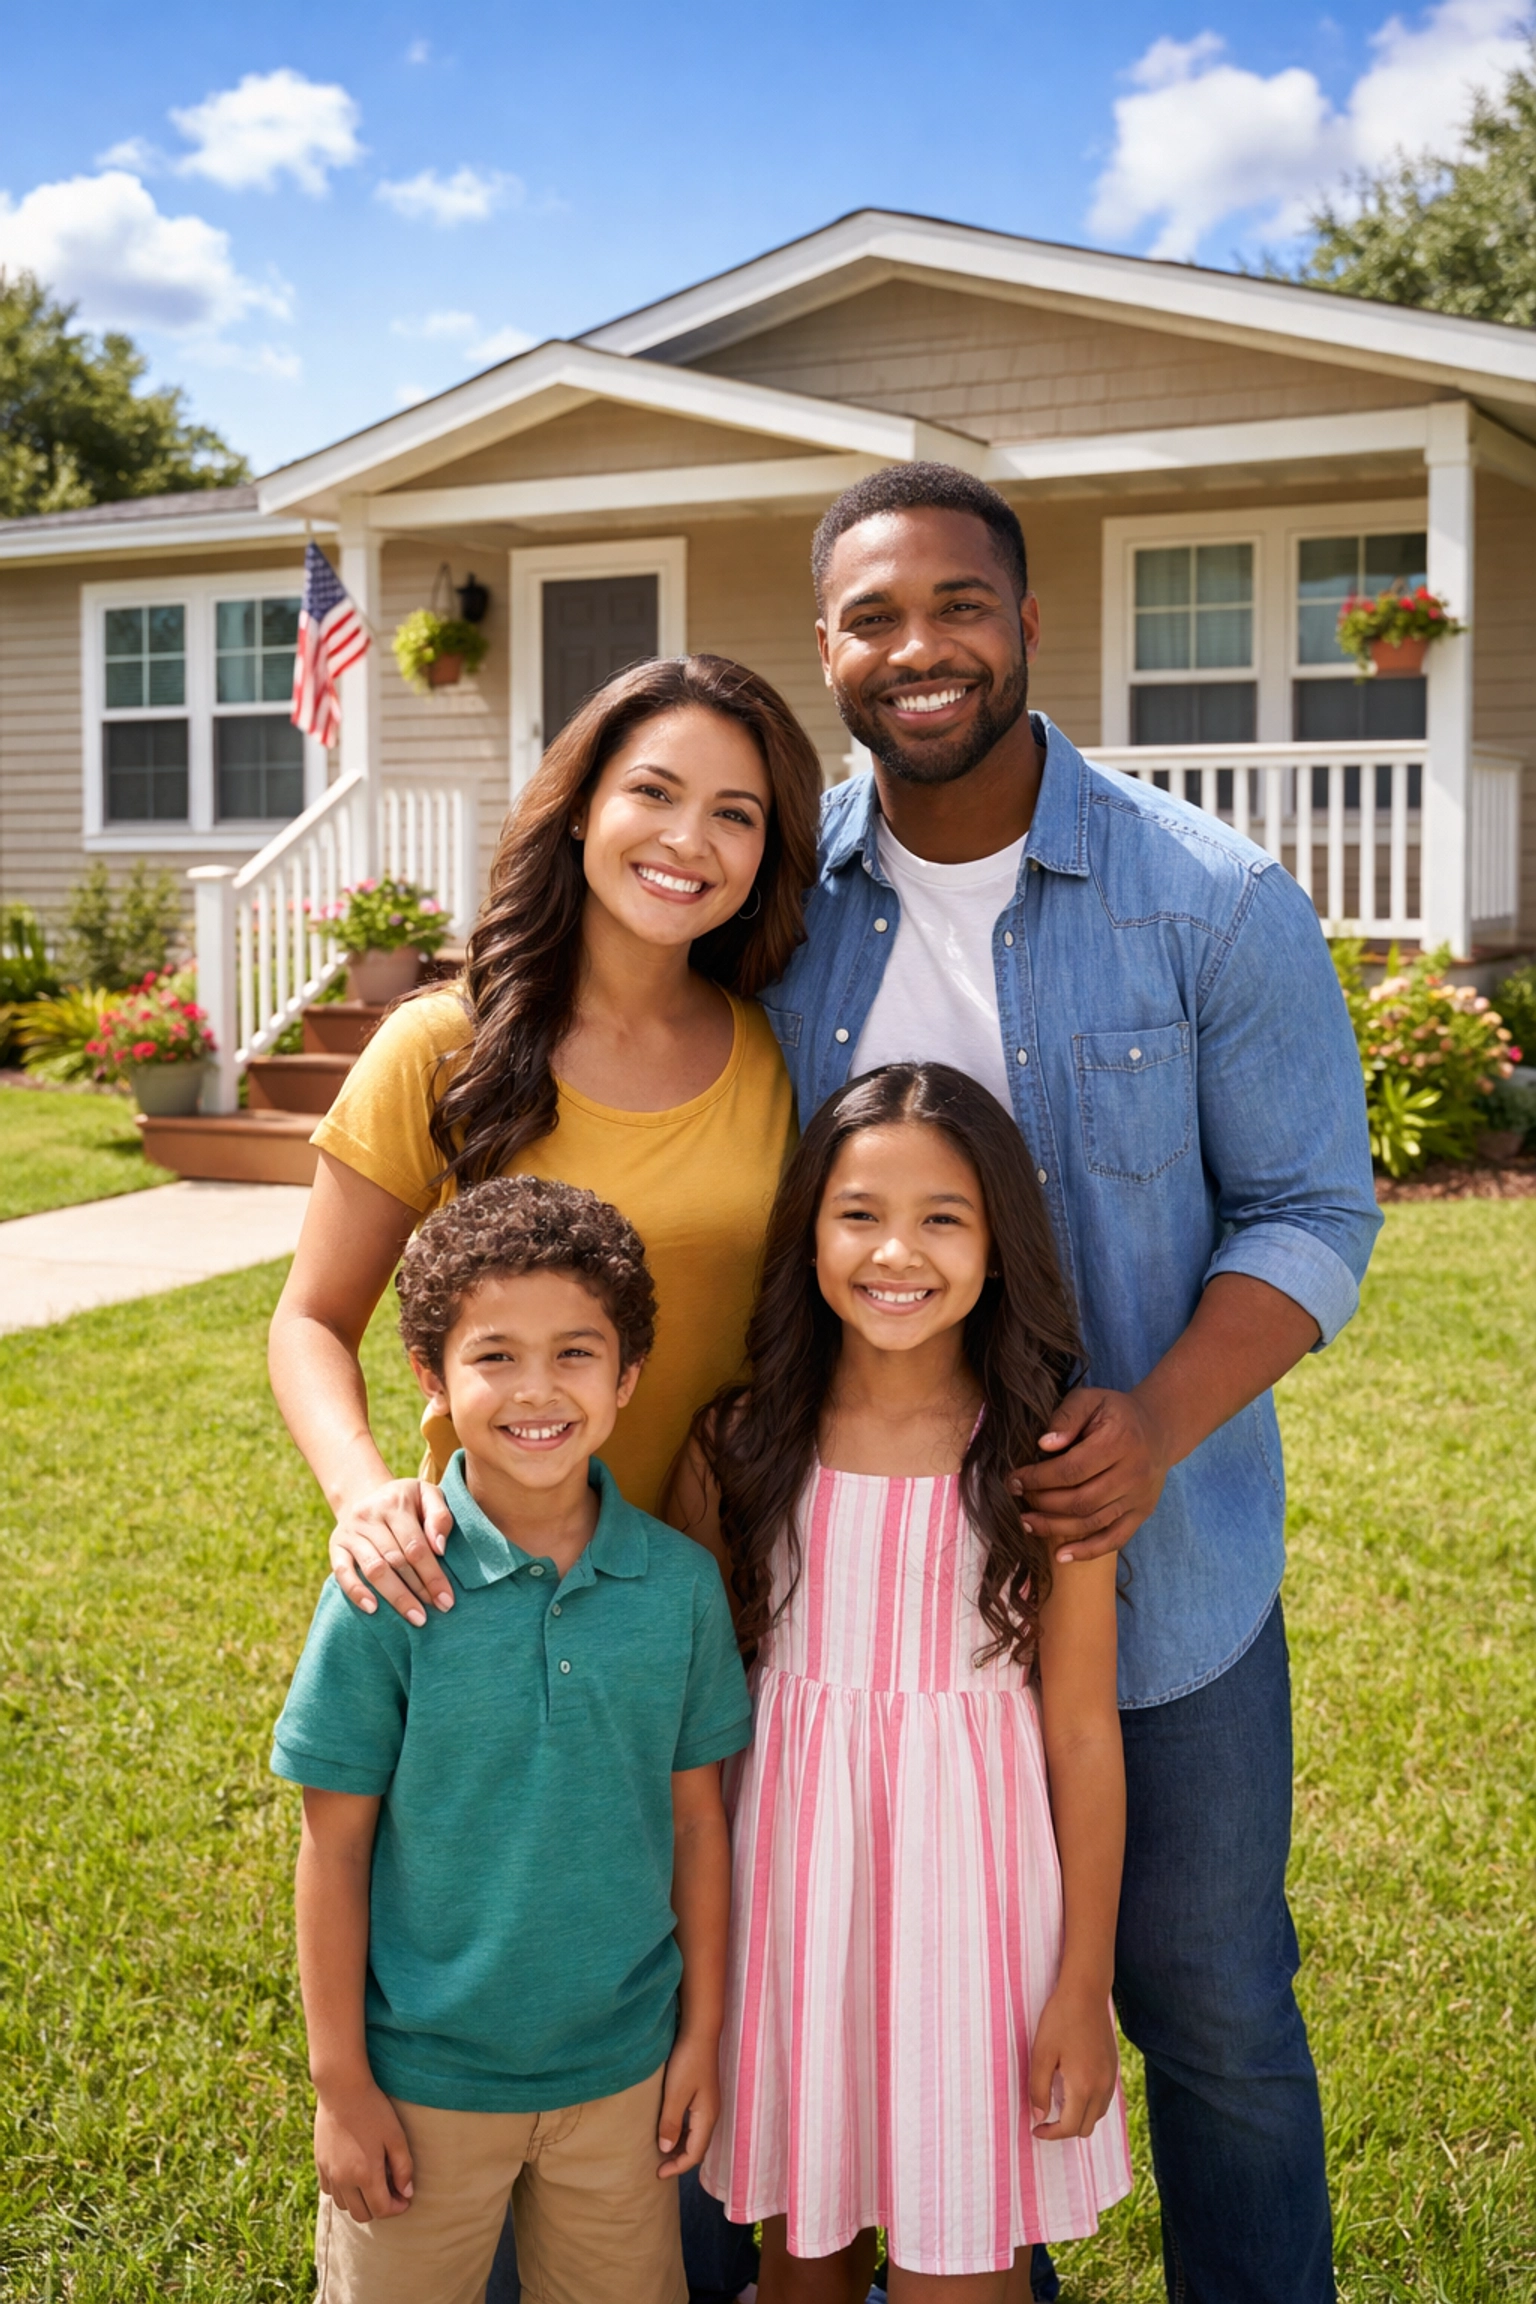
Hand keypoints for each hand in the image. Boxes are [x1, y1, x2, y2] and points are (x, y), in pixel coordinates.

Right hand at [315, 2078, 414, 2221]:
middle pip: (362, 2215)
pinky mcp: (320, 2164)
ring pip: (345, 2206)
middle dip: (379, 2209)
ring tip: (373, 2183)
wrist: (342, 2090)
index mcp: (366, 2175)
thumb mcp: (396, 2136)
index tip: (404, 2199)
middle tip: (391, 2192)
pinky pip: (330, 2191)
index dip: (396, 2208)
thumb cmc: (374, 2110)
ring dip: (360, 2202)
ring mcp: (329, 2173)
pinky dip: (343, 2192)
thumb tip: (406, 2193)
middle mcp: (344, 2180)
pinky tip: (354, 2175)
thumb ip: (404, 2168)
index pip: (381, 2210)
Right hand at [329, 1479, 455, 1624]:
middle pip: (396, 1560)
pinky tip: (373, 1609)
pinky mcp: (336, 1546)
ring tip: (414, 1617)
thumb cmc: (408, 1502)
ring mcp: (350, 1531)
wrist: (367, 1495)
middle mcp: (369, 1515)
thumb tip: (439, 1548)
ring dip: (395, 1597)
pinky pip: (343, 1572)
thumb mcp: (428, 1496)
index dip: (432, 1575)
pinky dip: (356, 1592)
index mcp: (395, 1503)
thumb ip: (440, 1516)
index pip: (416, 1546)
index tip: (446, 1599)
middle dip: (417, 1589)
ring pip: (374, 1569)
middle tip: (432, 1613)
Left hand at [657, 2027, 720, 2176]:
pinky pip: (695, 2124)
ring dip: (681, 2148)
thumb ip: (670, 2123)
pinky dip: (683, 2134)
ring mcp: (709, 2104)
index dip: (677, 2167)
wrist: (700, 2033)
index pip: (694, 2154)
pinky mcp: (703, 2095)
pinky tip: (670, 2129)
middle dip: (680, 2161)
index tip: (657, 2174)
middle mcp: (712, 2114)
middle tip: (659, 2167)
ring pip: (697, 2136)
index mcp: (707, 2117)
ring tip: (662, 2152)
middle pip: (698, 2148)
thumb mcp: (675, 2094)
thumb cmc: (687, 2062)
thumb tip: (666, 2151)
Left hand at [1012, 1388, 1168, 1564]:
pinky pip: (1115, 1539)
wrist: (1158, 1429)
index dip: (1038, 1478)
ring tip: (1028, 1524)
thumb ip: (1065, 1417)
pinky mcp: (1142, 1513)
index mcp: (1120, 1441)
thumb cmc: (1114, 1413)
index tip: (1015, 1480)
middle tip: (1019, 1499)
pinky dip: (1087, 1551)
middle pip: (1081, 1499)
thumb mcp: (1090, 1399)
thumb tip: (1043, 1445)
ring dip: (1056, 1528)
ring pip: (1093, 1522)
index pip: (1071, 1469)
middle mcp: (1134, 1473)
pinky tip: (1060, 1556)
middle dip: (1043, 1503)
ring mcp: (1139, 1497)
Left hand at [1028, 1983, 1119, 2140]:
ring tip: (1058, 2105)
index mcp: (1083, 2086)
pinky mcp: (1113, 2068)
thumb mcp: (1041, 2054)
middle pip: (1086, 2128)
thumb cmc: (1060, 2019)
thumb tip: (1039, 2116)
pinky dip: (1090, 2105)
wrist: (1086, 1993)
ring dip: (1079, 2118)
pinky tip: (1074, 2091)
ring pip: (1098, 2115)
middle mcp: (1102, 2087)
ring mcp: (1111, 2078)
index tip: (1035, 2129)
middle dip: (1064, 2129)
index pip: (1069, 2127)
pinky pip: (1104, 2100)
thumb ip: (1039, 2089)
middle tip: (1045, 2119)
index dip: (1050, 2134)